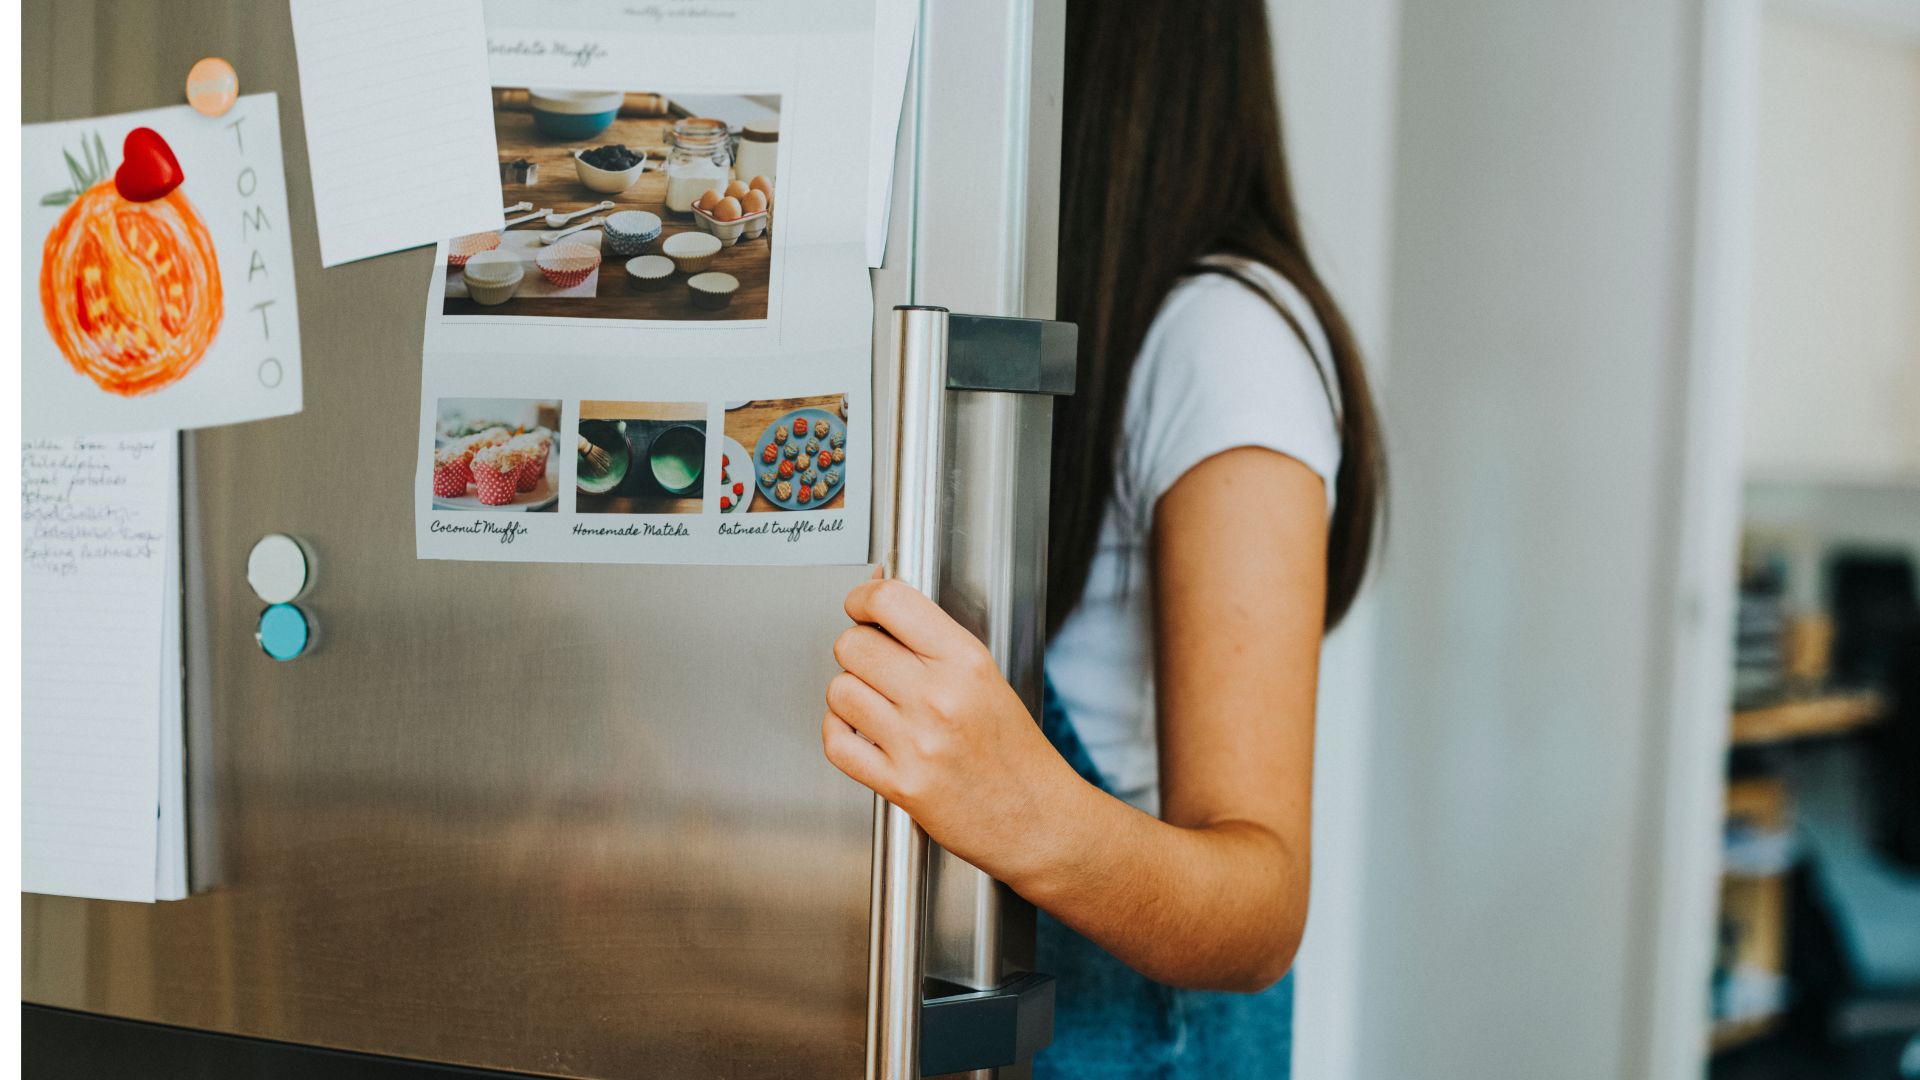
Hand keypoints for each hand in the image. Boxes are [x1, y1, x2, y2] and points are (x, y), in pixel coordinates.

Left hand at [823, 578, 1081, 883]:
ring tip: (875, 704)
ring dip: (849, 695)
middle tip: (873, 663)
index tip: (861, 606)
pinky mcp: (900, 785)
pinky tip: (860, 732)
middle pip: (853, 645)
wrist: (1037, 819)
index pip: (891, 602)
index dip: (863, 598)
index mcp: (966, 662)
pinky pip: (836, 742)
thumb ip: (934, 642)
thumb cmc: (1016, 753)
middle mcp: (940, 697)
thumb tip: (879, 599)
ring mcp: (918, 742)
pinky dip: (838, 733)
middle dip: (856, 650)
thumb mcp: (988, 677)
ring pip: (840, 690)